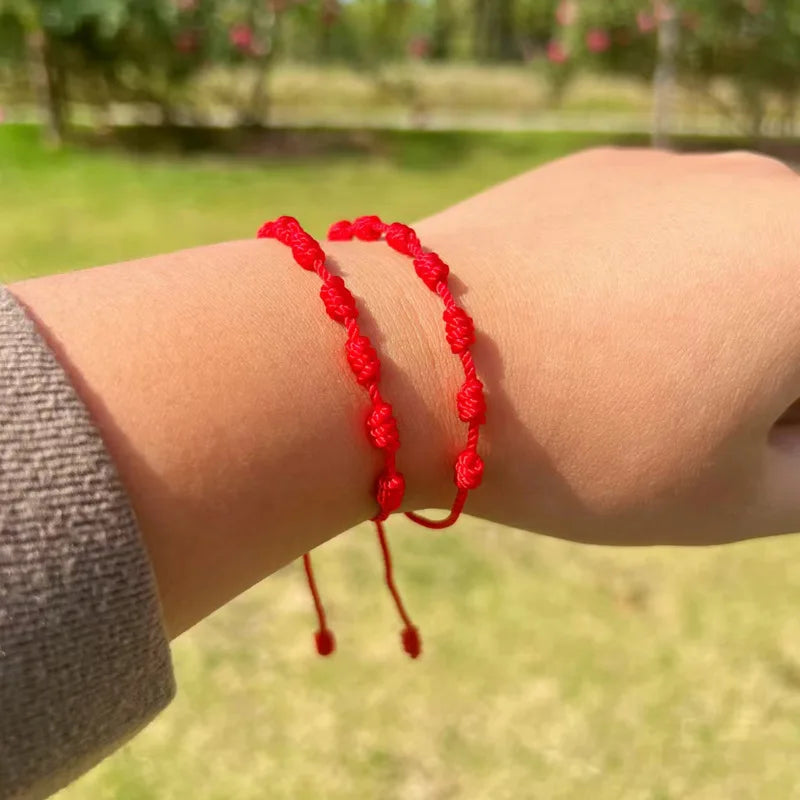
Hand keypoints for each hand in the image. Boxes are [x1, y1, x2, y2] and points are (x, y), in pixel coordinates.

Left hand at [416, 148, 799, 544]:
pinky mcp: (600, 171)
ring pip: (726, 268)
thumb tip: (791, 431)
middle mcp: (762, 190)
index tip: (724, 449)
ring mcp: (675, 169)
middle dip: (761, 373)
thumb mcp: (735, 497)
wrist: (414, 353)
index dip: (780, 430)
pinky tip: (573, 324)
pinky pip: (656, 239)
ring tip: (613, 375)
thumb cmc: (581, 439)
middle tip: (673, 422)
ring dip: (704, 326)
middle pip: (786, 307)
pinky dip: (641, 285)